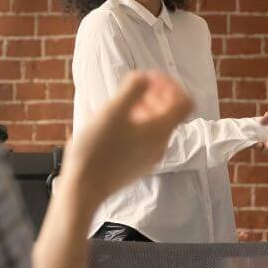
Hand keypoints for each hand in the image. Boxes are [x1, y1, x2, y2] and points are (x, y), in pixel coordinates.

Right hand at [60, 71, 191, 208]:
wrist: (82, 190)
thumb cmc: (97, 150)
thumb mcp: (113, 111)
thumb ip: (133, 89)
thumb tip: (145, 77)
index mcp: (160, 130)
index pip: (185, 102)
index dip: (171, 86)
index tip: (150, 79)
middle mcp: (161, 145)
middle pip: (172, 113)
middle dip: (157, 95)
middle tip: (135, 89)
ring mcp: (150, 158)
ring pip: (158, 127)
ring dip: (147, 109)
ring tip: (124, 105)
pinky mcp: (137, 166)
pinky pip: (146, 139)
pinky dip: (138, 125)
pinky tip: (116, 125)